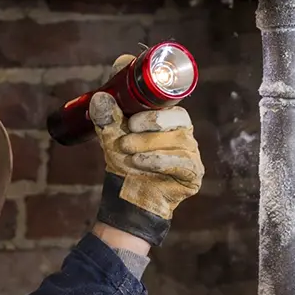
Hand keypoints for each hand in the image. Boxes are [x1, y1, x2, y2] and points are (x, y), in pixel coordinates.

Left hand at [90, 89, 204, 245]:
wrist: (126, 198)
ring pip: (178, 141)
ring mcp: (192, 155)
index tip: (130, 122)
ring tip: (129, 155)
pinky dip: (158, 161)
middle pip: (176, 123)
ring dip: (148, 147)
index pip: (172, 106)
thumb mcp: (112, 137)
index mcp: (171, 121)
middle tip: (125, 141)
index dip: (153, 111)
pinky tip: (140, 163)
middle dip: (148, 129)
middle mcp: (185, 135)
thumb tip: (100, 97)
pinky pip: (182, 163)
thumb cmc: (124, 163)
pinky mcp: (193, 174)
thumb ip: (107, 116)